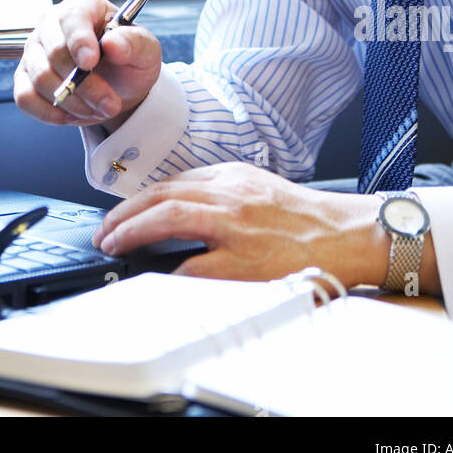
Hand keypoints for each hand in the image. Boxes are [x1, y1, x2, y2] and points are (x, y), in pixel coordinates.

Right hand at [13, 0, 161, 129]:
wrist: (118, 86)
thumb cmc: (129, 60)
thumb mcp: (146, 51)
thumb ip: (134, 43)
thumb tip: (112, 44)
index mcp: (83, 5)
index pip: (72, 18)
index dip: (79, 41)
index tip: (90, 64)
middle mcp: (52, 22)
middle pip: (55, 52)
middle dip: (85, 85)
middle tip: (111, 104)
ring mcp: (34, 49)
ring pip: (41, 77)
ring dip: (72, 102)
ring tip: (98, 109)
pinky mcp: (24, 76)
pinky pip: (24, 97)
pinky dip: (49, 113)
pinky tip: (72, 114)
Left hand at [93, 162, 438, 292]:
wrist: (348, 234)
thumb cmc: (306, 217)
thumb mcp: (258, 188)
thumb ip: (220, 192)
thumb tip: (178, 208)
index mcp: (232, 176)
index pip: (172, 181)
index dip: (138, 198)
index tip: (118, 213)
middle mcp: (231, 193)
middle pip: (162, 194)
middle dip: (125, 213)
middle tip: (104, 232)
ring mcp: (237, 225)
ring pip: (170, 216)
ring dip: (133, 229)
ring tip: (113, 244)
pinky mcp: (247, 259)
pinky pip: (197, 263)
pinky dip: (169, 268)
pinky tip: (153, 275)